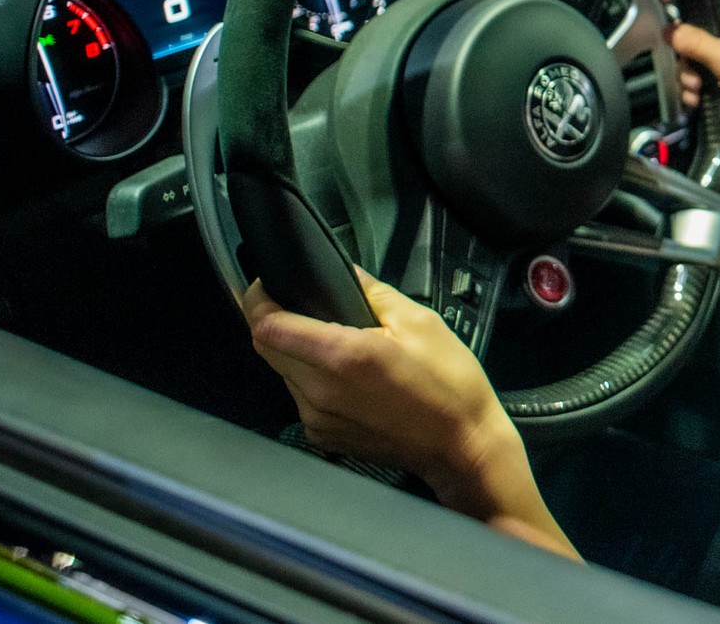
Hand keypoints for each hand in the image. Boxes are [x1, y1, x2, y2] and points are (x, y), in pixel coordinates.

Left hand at [244, 268, 528, 522]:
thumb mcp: (420, 322)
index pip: (268, 326)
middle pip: (266, 347)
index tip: (267, 285)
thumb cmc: (449, 386)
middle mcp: (320, 392)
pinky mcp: (322, 436)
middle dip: (275, 321)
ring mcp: (317, 419)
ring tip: (337, 343)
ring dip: (295, 351)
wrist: (461, 446)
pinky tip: (347, 377)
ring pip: (281, 371)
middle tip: (303, 306)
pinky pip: (299, 396)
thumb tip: (345, 273)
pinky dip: (311, 379)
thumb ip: (373, 293)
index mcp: (343, 357)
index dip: (258, 299)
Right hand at [670, 0, 719, 156]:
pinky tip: (698, 99)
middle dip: (688, 49)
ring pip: (698, 52)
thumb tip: (671, 30)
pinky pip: (703, 73)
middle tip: (688, 64)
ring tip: (696, 88)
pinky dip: (696, 86)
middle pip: (700, 24)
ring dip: (690, 73)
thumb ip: (697, 43)